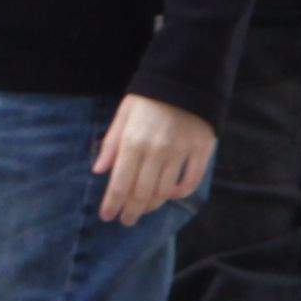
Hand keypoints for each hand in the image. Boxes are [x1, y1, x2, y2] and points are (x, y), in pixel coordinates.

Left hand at [92, 97, 215, 224]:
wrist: (185, 79)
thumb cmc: (148, 98)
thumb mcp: (123, 115)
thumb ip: (111, 144)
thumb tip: (98, 171)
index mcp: (133, 141)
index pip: (120, 183)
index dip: (112, 203)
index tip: (107, 217)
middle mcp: (156, 151)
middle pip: (142, 192)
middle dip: (131, 211)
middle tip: (126, 220)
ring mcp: (181, 152)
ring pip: (165, 190)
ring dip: (152, 205)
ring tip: (143, 210)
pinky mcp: (201, 151)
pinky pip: (191, 181)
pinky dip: (180, 193)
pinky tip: (170, 195)